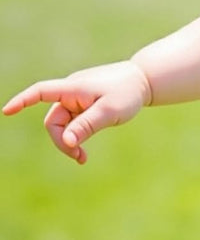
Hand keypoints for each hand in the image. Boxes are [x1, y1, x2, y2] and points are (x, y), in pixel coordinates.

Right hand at [3, 60, 152, 164]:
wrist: (145, 81)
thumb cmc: (128, 92)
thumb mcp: (109, 112)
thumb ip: (87, 126)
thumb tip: (66, 142)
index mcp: (73, 88)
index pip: (41, 91)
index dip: (23, 101)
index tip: (7, 111)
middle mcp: (71, 92)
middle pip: (54, 121)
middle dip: (62, 140)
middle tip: (79, 157)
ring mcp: (77, 98)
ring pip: (64, 125)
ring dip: (70, 141)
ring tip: (82, 158)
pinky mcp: (85, 104)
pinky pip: (74, 123)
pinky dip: (77, 136)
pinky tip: (82, 152)